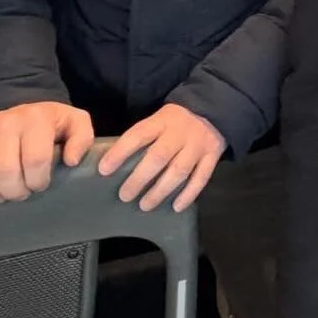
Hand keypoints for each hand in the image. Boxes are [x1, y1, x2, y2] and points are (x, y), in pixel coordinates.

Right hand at [0, 101, 93, 204]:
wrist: (12, 106)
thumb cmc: (45, 123)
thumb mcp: (73, 123)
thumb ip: (82, 139)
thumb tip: (71, 160)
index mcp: (34, 119)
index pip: (35, 160)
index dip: (38, 180)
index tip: (40, 184)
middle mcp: (2, 123)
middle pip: (4, 171)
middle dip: (15, 191)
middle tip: (21, 192)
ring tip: (2, 193)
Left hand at [97, 103, 224, 212]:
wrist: (213, 110)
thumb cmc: (176, 120)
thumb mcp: (158, 119)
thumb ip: (142, 137)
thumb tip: (114, 161)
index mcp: (162, 121)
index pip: (138, 135)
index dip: (120, 152)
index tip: (104, 169)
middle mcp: (180, 133)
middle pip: (159, 156)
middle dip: (140, 178)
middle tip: (124, 195)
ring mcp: (198, 145)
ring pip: (179, 170)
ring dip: (160, 190)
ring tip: (144, 205)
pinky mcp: (212, 155)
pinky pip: (201, 177)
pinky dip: (189, 194)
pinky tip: (176, 207)